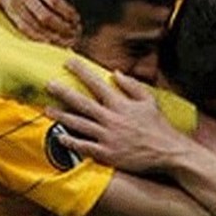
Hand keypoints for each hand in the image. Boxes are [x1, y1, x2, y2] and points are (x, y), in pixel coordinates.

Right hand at [0, 0, 80, 44]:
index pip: (53, 1)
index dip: (67, 12)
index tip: (78, 17)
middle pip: (45, 17)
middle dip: (63, 27)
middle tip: (77, 31)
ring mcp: (15, 4)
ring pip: (35, 27)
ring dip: (52, 36)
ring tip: (68, 40)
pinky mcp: (9, 11)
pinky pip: (24, 29)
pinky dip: (37, 38)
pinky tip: (50, 42)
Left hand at [45, 59, 185, 172]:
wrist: (168, 151)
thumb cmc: (158, 125)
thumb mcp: (148, 100)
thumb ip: (131, 85)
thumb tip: (115, 73)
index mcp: (120, 104)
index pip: (96, 83)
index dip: (81, 71)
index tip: (68, 61)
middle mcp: (111, 119)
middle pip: (82, 103)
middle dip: (63, 92)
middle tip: (48, 84)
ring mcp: (107, 137)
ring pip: (79, 124)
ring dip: (61, 116)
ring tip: (47, 109)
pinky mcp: (107, 154)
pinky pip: (85, 146)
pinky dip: (71, 141)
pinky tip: (60, 136)